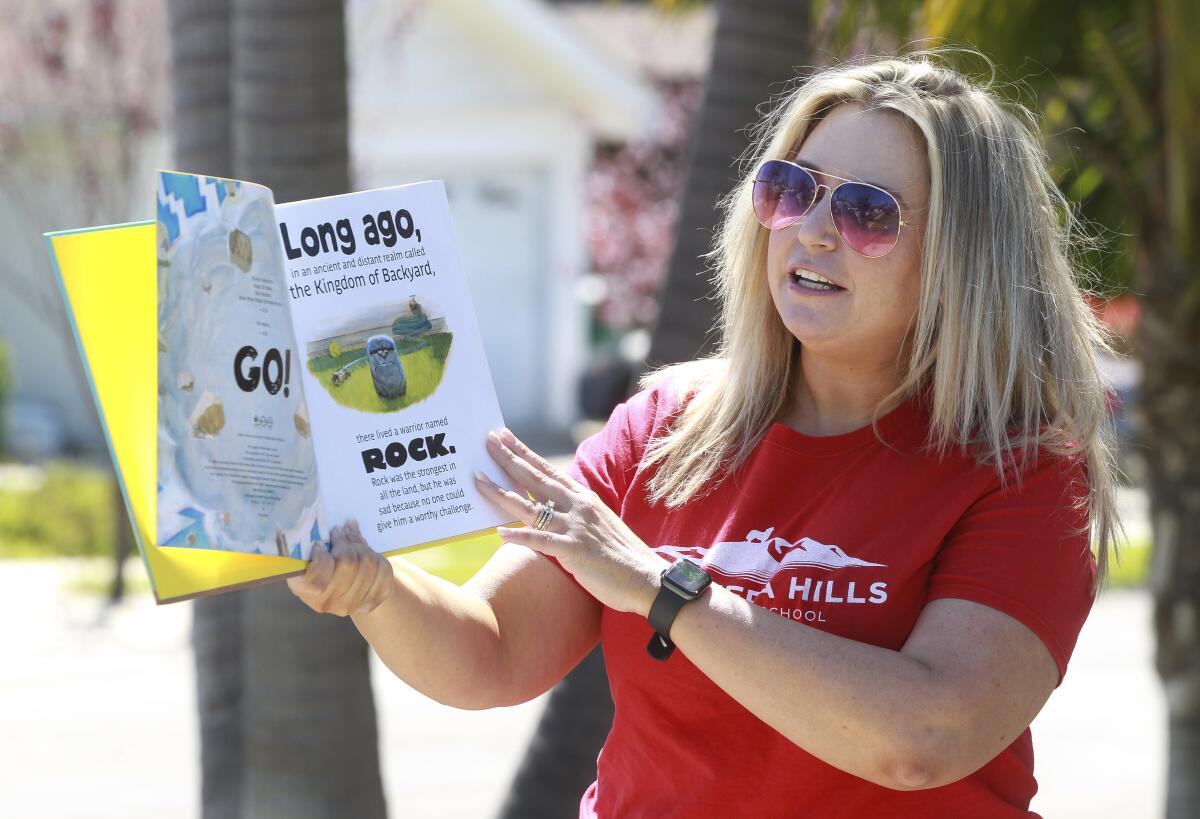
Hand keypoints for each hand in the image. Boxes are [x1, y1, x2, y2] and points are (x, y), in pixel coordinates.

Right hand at [286, 520, 394, 616]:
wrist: (341, 588)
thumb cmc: (316, 566)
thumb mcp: (304, 556)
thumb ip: (311, 545)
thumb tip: (334, 529)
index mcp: (305, 591)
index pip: (316, 581)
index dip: (321, 558)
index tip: (319, 544)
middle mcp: (329, 603)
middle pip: (347, 563)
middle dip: (345, 542)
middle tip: (339, 531)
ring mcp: (353, 604)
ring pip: (367, 562)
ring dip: (360, 545)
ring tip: (351, 536)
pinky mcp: (375, 599)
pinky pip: (383, 568)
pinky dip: (376, 554)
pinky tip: (365, 550)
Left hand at [474, 428, 666, 615]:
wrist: (647, 578)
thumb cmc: (622, 556)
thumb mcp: (599, 524)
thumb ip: (576, 513)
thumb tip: (552, 509)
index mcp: (584, 499)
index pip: (548, 471)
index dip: (525, 453)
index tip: (505, 437)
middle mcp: (578, 507)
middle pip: (536, 479)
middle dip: (509, 460)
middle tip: (487, 441)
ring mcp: (575, 527)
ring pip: (531, 507)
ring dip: (501, 494)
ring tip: (478, 481)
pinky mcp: (574, 551)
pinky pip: (541, 541)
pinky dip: (519, 536)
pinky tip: (499, 533)